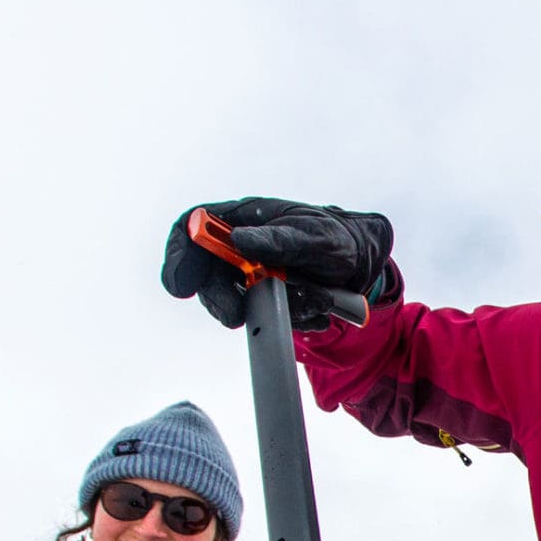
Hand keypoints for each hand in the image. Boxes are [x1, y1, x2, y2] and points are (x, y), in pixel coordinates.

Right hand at [160, 197, 394, 330]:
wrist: (361, 266)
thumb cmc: (336, 238)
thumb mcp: (314, 236)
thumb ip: (278, 239)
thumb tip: (239, 240)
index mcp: (242, 219)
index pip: (193, 228)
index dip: (180, 254)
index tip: (181, 285)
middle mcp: (238, 247)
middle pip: (204, 274)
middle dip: (219, 299)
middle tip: (235, 317)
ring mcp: (248, 275)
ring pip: (233, 302)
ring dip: (271, 310)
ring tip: (313, 300)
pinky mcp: (263, 300)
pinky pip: (262, 318)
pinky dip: (289, 320)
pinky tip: (316, 310)